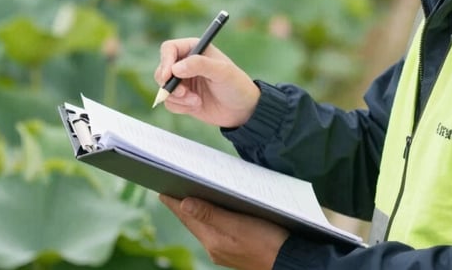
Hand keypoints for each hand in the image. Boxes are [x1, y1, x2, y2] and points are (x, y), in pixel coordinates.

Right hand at [154, 38, 260, 127]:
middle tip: (182, 92)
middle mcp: (186, 64)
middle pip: (162, 69)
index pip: (169, 48)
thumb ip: (200, 65)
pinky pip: (170, 102)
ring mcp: (183, 81)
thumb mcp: (222, 72)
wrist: (243, 111)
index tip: (168, 75)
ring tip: (196, 101)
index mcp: (195, 49)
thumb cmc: (237, 86)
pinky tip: (197, 105)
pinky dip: (180, 106)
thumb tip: (175, 68)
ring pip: (164, 88)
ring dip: (177, 97)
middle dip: (169, 83)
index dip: (165, 61)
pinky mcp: (183, 98)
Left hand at [161, 195, 287, 269]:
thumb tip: (183, 204)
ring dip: (197, 212)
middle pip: (193, 222)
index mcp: (212, 240)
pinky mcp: (236, 250)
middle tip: (171, 190)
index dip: (174, 202)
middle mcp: (214, 247)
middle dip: (183, 206)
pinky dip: (211, 219)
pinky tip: (214, 213)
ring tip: (189, 198)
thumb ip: (211, 214)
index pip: (187, 217)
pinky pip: (216, 231)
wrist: (289, 261)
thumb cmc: (267, 241)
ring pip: (204, 227)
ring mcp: (224, 251)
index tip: (162, 189)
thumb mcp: (238, 225)